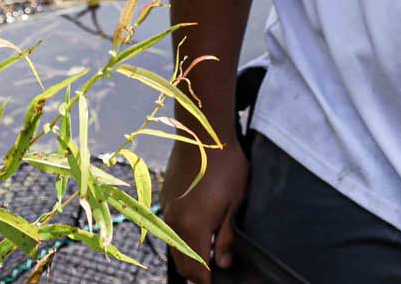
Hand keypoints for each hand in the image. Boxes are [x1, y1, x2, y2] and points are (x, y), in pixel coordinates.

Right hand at [160, 135, 246, 283]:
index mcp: (192, 227)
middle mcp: (174, 222)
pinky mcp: (165, 198)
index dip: (207, 280)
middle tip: (215, 269)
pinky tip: (199, 229)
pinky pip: (171, 228)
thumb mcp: (235, 203)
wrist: (202, 131)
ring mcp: (166, 210)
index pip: (196, 269)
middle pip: (181, 262)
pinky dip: (182, 236)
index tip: (217, 281)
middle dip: (197, 271)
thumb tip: (223, 262)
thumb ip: (226, 236)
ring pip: (174, 245)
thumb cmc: (225, 164)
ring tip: (209, 250)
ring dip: (189, 254)